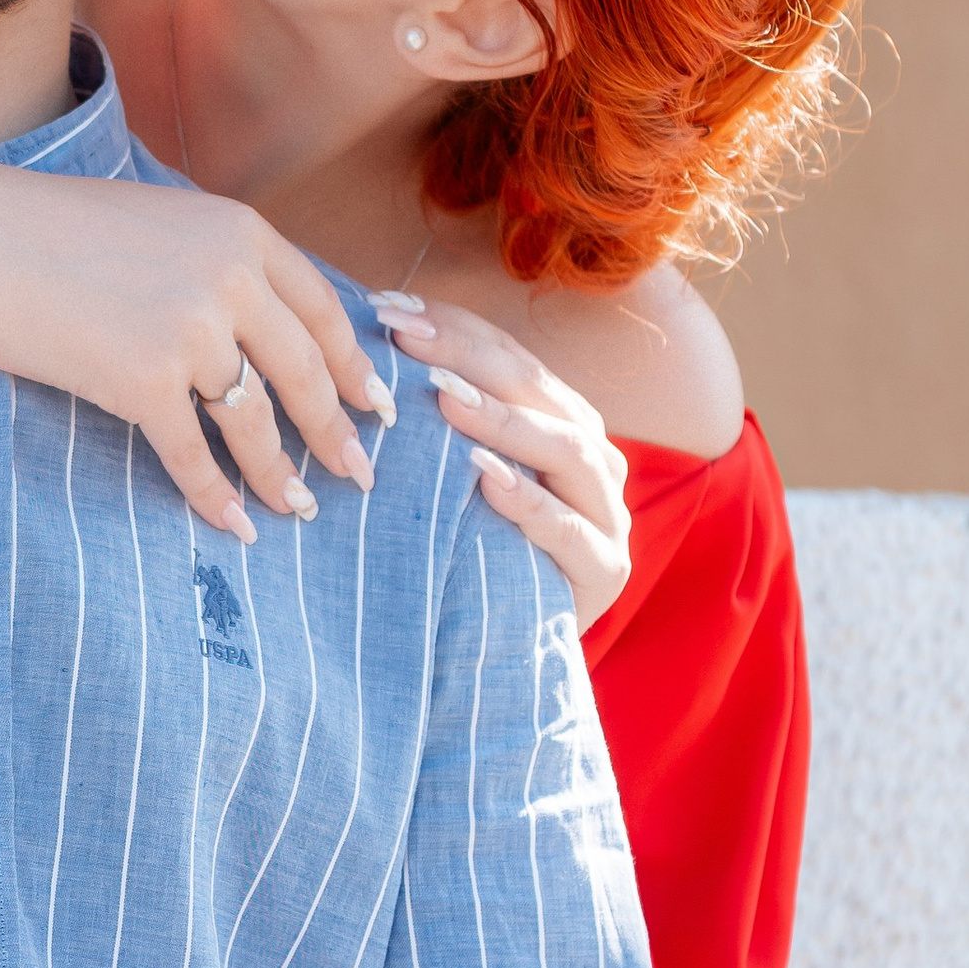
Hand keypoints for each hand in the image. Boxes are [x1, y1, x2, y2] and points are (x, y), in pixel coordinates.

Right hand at [0, 174, 393, 548]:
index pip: (323, 310)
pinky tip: (232, 524)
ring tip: (297, 508)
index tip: (375, 405)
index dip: (354, 365)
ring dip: (281, 475)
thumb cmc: (53, 232)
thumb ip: (218, 261)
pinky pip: (191, 452)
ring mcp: (188, 331)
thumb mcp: (162, 222)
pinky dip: (214, 495)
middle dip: (335, 431)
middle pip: (304, 372)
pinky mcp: (141, 379)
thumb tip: (261, 324)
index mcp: (241, 234)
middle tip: (359, 473)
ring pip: (254, 422)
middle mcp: (229, 280)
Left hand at [376, 299, 631, 632]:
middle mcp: (592, 460)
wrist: (500, 657)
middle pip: (537, 392)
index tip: (389, 310)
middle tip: (406, 339)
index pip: (510, 359)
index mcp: (561, 423)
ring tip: (445, 401)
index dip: (454, 329)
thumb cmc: (467, 553)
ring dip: (504, 420)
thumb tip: (362, 346)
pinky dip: (531, 503)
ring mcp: (606, 515)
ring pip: (566, 451)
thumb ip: (435, 423)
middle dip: (469, 359)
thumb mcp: (448, 481)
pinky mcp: (604, 572)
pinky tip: (489, 480)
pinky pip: (570, 531)